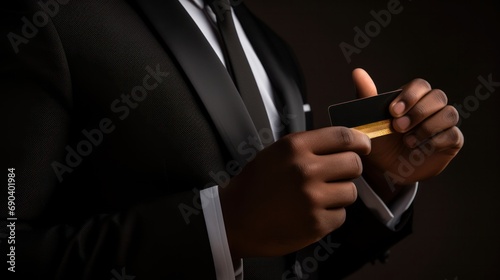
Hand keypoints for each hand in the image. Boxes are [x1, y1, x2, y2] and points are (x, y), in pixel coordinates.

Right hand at [219, 127, 370, 258]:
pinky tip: (311, 213)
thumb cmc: (254, 186)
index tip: (364, 145)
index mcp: (295, 147)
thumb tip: (342, 143)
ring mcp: (312, 198)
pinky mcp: (316, 223)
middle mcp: (306, 170)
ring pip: (351, 191)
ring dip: (339, 194)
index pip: (342, 136)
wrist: (234, 219)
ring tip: (318, 197)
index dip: (359, 140)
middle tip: (339, 174)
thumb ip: (307, 147)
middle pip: (354, 164)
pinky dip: (330, 215)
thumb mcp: (276, 153)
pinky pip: (341, 215)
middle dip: (350, 169)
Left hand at [352, 69, 463, 201]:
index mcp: (412, 98)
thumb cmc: (379, 141)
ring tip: (408, 141)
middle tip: (398, 128)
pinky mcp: (451, 141)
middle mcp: (430, 107)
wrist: (385, 170)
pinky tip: (420, 150)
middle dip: (418, 112)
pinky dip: (436, 141)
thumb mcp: (369, 120)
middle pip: (438, 96)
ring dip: (427, 128)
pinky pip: (454, 134)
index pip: (420, 85)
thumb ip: (366, 96)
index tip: (392, 112)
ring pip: (449, 113)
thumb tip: (358, 72)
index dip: (410, 96)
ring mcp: (443, 124)